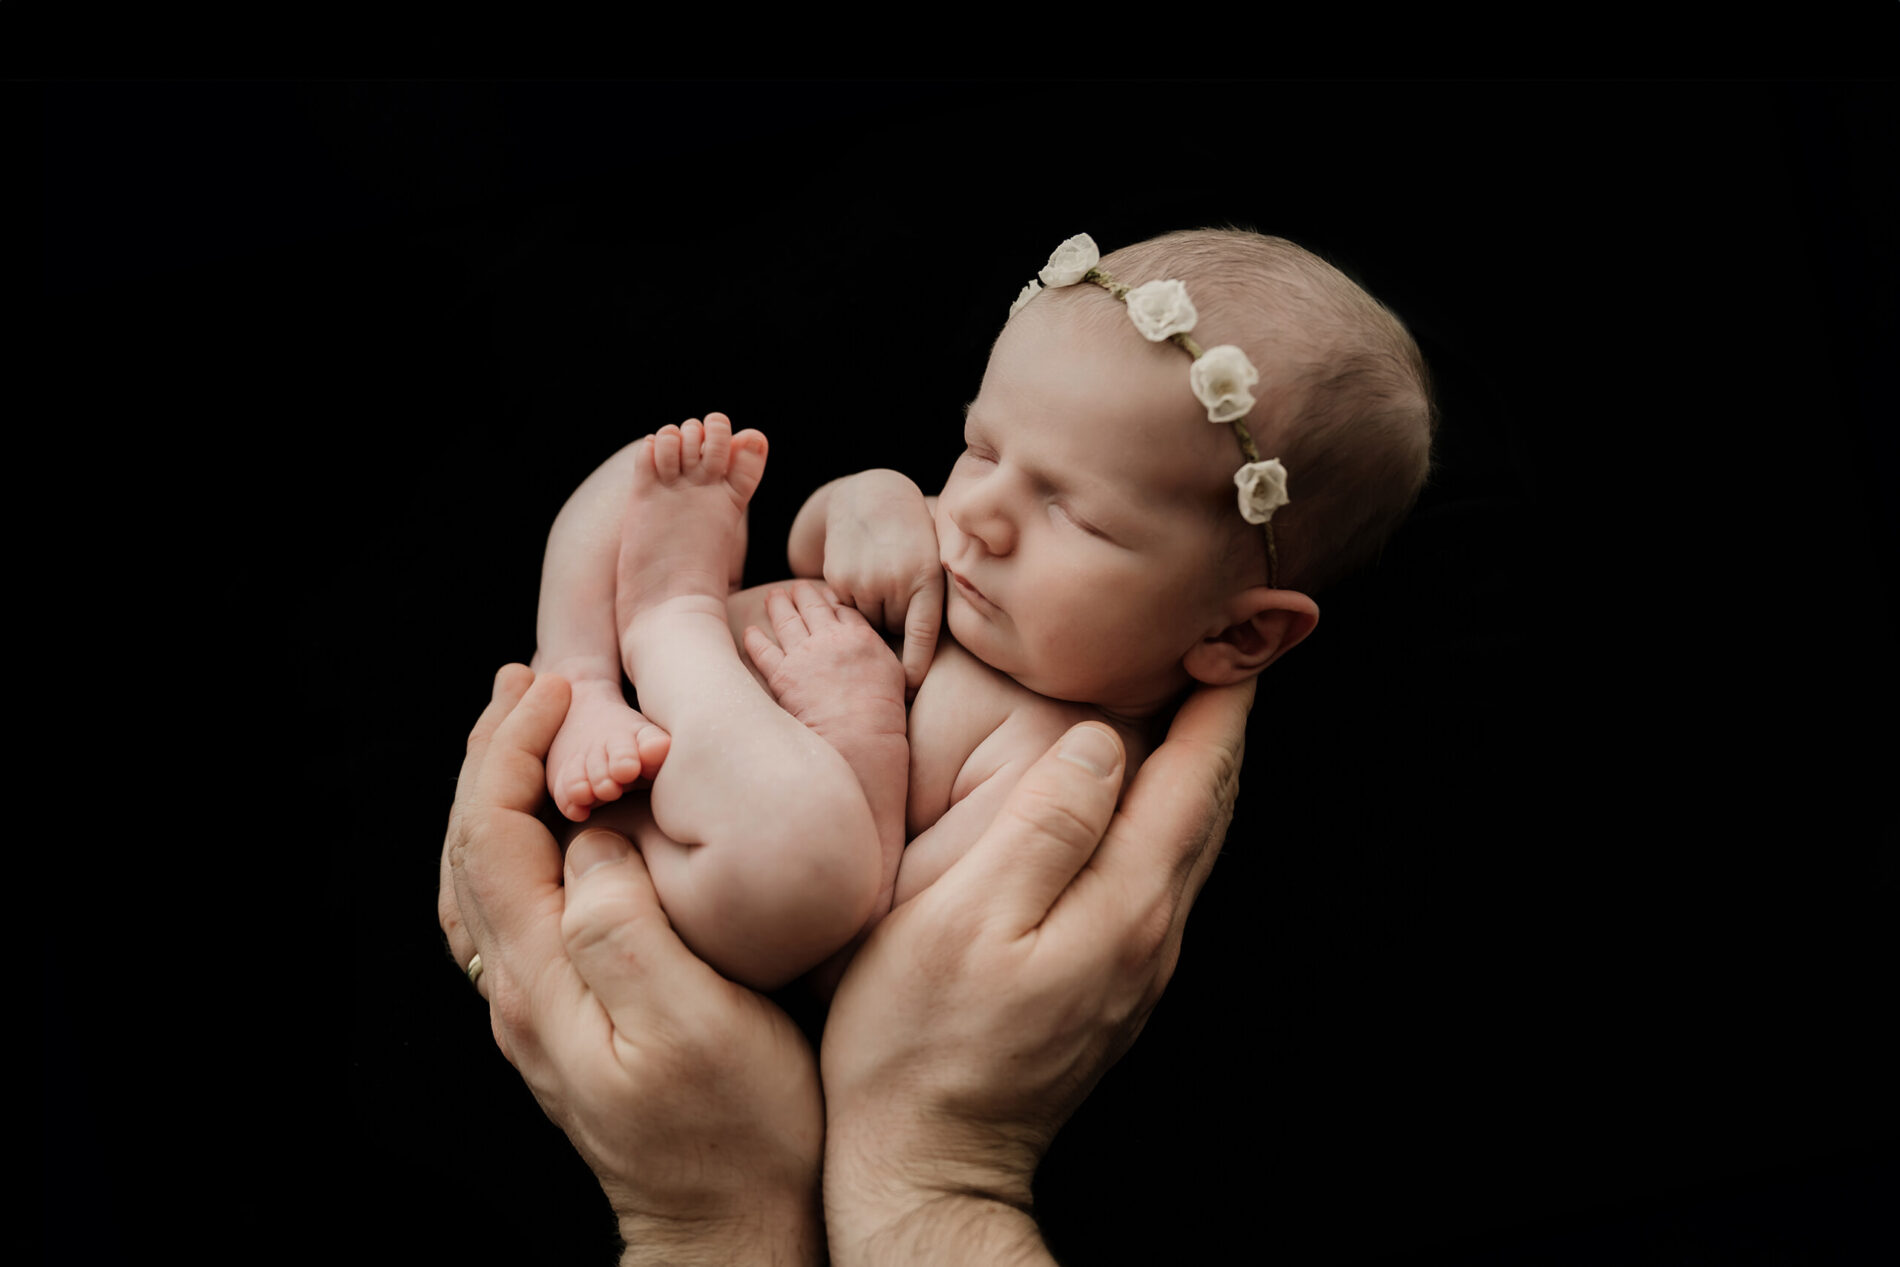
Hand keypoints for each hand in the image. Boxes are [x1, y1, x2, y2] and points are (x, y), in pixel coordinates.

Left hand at [439, 665, 823, 1265]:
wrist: (733, 1232)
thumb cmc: (739, 1133)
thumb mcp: (696, 1024)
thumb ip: (628, 924)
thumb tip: (594, 842)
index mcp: (545, 980)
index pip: (494, 835)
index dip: (516, 750)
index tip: (561, 686)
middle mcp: (521, 995)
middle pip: (472, 851)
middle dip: (494, 756)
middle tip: (528, 682)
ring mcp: (538, 1013)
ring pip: (481, 883)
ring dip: (496, 797)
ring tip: (522, 735)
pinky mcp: (567, 1024)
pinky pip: (509, 915)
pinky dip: (513, 850)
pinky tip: (544, 837)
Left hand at [742, 580, 906, 741]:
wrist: (859, 734)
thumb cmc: (883, 711)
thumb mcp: (894, 672)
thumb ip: (879, 652)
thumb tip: (873, 646)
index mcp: (859, 636)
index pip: (842, 609)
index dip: (831, 599)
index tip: (824, 594)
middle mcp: (829, 639)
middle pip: (813, 607)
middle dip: (803, 594)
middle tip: (796, 586)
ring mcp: (804, 656)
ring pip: (786, 621)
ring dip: (778, 606)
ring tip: (773, 596)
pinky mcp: (783, 676)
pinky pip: (763, 652)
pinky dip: (754, 640)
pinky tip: (750, 632)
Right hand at [818, 470, 943, 693]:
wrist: (870, 496)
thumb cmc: (911, 535)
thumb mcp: (933, 560)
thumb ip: (930, 600)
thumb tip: (916, 660)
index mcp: (926, 578)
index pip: (923, 635)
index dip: (916, 666)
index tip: (910, 689)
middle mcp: (894, 581)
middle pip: (891, 630)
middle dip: (893, 622)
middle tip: (894, 589)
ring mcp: (863, 580)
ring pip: (866, 623)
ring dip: (871, 612)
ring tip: (878, 579)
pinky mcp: (837, 578)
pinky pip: (846, 610)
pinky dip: (852, 601)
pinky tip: (860, 574)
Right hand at [819, 679, 1252, 1264]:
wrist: (927, 1162)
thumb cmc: (918, 1042)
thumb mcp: (964, 920)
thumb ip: (1043, 826)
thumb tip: (1103, 742)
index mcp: (1127, 904)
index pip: (1197, 776)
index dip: (1222, 697)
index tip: (1239, 630)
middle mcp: (1153, 932)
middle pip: (1209, 805)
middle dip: (1223, 721)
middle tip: (1224, 648)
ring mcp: (1137, 965)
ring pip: (1189, 842)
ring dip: (1198, 768)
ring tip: (1188, 704)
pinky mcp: (1110, 984)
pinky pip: (1160, 875)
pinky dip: (1166, 815)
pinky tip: (1135, 800)